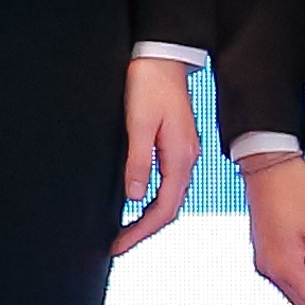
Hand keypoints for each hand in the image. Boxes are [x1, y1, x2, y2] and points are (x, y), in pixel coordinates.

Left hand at [111, 54, 201, 256]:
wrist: (163, 58)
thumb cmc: (150, 85)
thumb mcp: (139, 123)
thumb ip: (138, 161)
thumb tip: (134, 196)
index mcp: (180, 157)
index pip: (163, 208)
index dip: (141, 231)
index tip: (119, 245)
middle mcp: (186, 160)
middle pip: (169, 209)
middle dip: (144, 231)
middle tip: (117, 246)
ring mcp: (183, 154)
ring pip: (169, 198)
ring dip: (148, 219)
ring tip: (125, 233)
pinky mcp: (176, 147)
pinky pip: (168, 184)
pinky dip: (153, 201)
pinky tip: (138, 204)